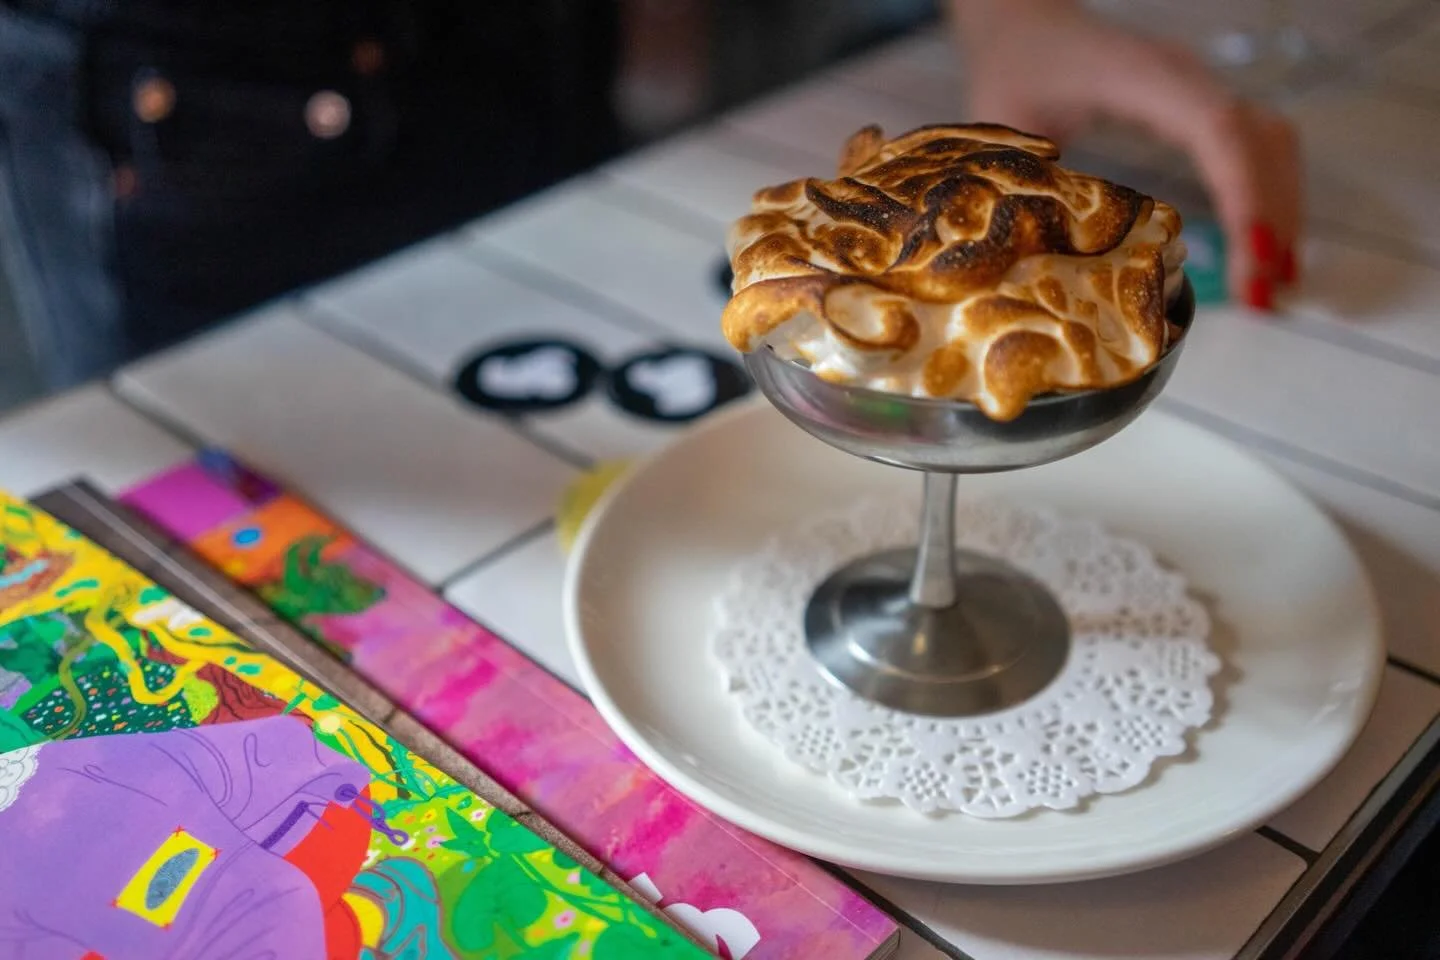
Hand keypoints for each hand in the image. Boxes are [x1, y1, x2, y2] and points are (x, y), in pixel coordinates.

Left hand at [951, 0, 1300, 309]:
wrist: (1026, 22)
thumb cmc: (1016, 65)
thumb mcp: (1003, 121)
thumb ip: (1021, 180)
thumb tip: (1031, 257)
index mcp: (1140, 77)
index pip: (1216, 129)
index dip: (1243, 192)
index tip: (1251, 257)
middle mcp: (1184, 80)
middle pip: (1259, 143)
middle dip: (1271, 220)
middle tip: (1263, 298)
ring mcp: (1198, 91)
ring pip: (1269, 146)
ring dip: (1278, 214)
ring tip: (1269, 289)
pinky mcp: (1198, 107)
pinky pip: (1254, 148)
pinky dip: (1266, 199)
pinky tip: (1264, 252)